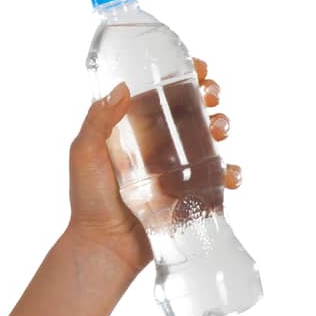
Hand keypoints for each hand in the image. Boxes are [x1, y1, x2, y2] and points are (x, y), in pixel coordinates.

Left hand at [67, 56, 243, 275]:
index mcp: (134, 127)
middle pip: (192, 109)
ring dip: (222, 125)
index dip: (182, 77)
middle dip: (209, 95)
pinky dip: (230, 172)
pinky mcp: (190, 193)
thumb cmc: (88, 200)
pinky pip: (218, 178)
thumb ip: (98, 120)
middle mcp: (158, 143)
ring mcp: (176, 168)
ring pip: (210, 137)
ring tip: (220, 129)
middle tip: (211, 96)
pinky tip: (229, 174)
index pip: (161, 93)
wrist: (104, 246)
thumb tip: (122, 87)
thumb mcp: (84, 153)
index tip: (196, 69)